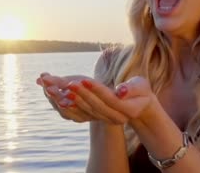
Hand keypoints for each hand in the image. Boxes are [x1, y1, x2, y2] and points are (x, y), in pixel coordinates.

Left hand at [37, 73, 156, 123]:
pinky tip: (57, 96)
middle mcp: (115, 118)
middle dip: (79, 93)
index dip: (95, 90)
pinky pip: (80, 114)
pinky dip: (69, 105)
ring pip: (85, 110)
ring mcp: (105, 120)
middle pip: (93, 105)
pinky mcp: (97, 118)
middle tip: (66, 83)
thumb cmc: (142, 91)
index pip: (107, 99)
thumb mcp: (141, 86)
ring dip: (70, 99)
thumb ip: (131, 88)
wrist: (141, 105)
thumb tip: (120, 91)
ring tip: (57, 87)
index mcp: (126, 110)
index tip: (82, 80)